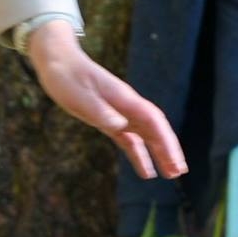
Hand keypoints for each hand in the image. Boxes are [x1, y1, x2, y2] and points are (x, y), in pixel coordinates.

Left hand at [25, 21, 187, 179]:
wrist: (57, 61)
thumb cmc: (66, 75)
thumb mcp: (78, 95)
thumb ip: (99, 110)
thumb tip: (120, 125)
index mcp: (124, 99)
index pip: (153, 120)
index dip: (166, 140)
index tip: (174, 159)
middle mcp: (127, 107)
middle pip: (155, 129)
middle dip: (169, 149)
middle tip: (180, 171)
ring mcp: (120, 113)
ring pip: (146, 136)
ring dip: (159, 154)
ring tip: (171, 174)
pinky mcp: (109, 120)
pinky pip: (129, 140)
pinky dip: (139, 155)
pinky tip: (146, 171)